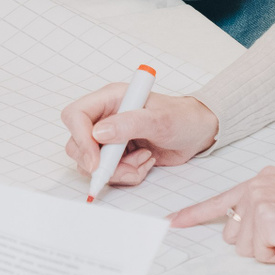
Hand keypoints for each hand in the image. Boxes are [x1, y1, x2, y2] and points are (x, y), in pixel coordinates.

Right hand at [62, 88, 218, 187]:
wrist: (197, 133)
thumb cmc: (181, 117)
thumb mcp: (159, 119)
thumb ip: (129, 124)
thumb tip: (98, 133)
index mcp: (110, 99)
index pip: (76, 115)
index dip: (80, 138)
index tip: (95, 161)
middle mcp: (105, 117)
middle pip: (77, 144)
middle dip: (99, 163)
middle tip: (125, 168)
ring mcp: (110, 138)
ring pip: (91, 163)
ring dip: (118, 171)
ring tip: (144, 160)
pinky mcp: (117, 155)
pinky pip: (109, 173)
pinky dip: (127, 174)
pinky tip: (146, 163)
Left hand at [171, 167, 274, 274]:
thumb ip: (262, 212)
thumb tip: (233, 232)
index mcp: (266, 178)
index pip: (222, 199)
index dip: (195, 214)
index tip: (173, 221)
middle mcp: (260, 182)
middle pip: (231, 230)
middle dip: (257, 243)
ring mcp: (262, 198)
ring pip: (242, 245)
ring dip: (269, 251)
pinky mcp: (267, 218)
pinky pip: (257, 254)